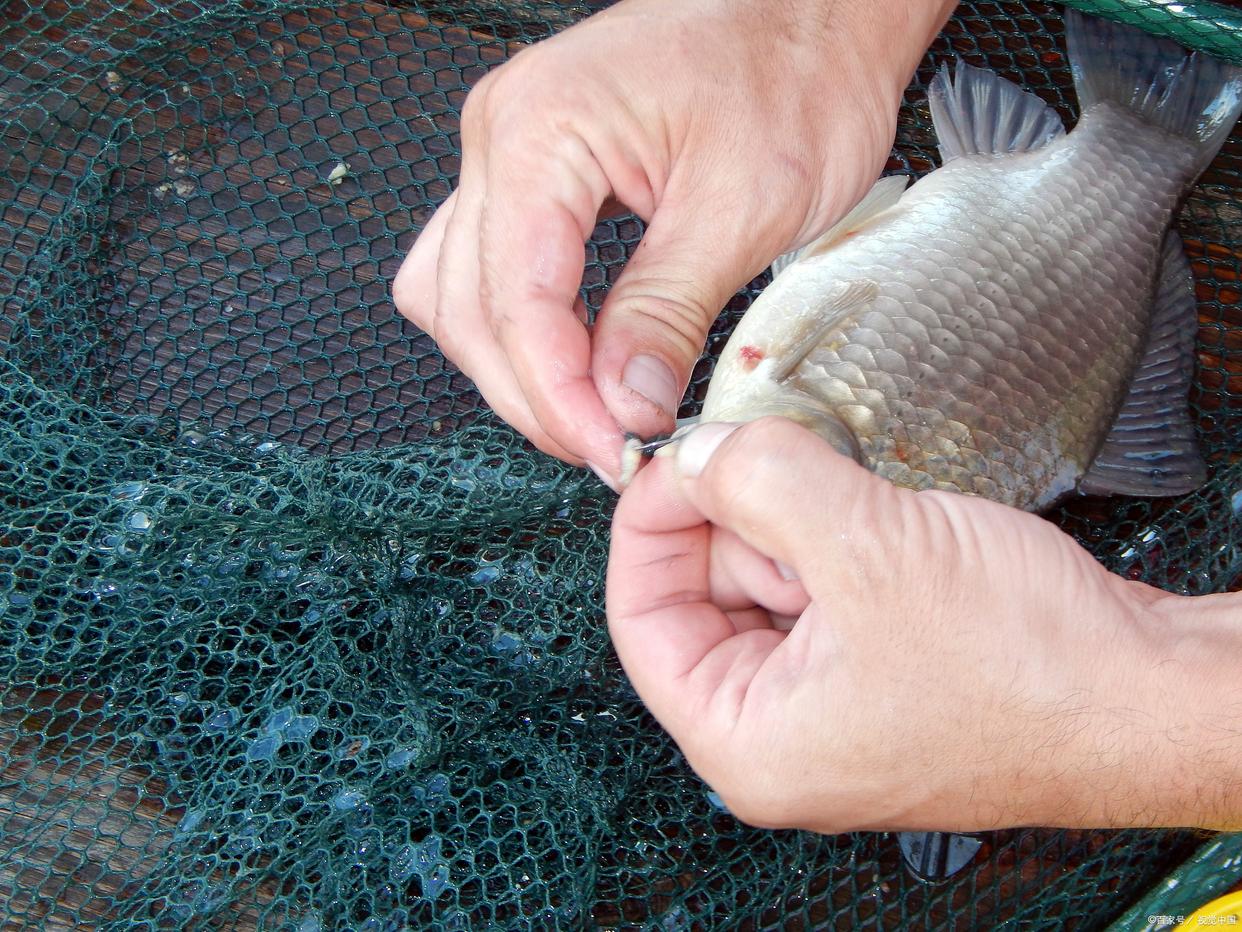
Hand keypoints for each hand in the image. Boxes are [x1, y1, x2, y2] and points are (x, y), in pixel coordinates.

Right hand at [393, 0, 953, 481]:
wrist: (814, 14)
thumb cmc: (793, 71)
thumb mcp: (743, 207)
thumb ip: (667, 311)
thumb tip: (622, 403)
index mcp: (542, 129)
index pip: (515, 298)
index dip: (557, 393)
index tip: (610, 449)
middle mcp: (502, 133)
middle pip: (468, 306)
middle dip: (533, 392)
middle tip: (607, 446)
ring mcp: (508, 149)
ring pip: (458, 293)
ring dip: (514, 366)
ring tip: (588, 413)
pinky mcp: (534, 169)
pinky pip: (486, 266)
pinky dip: (519, 326)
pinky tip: (572, 356)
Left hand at [606, 418, 1241, 831]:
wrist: (1155, 695)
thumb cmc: (1030, 669)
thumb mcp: (867, 549)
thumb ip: (760, 484)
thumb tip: (696, 452)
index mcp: (747, 742)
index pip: (641, 621)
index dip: (648, 525)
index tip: (671, 456)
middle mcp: (780, 736)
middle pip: (701, 596)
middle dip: (737, 519)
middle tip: (777, 458)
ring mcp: (834, 704)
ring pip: (765, 584)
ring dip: (796, 524)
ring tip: (860, 508)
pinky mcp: (882, 669)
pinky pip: (823, 590)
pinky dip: (836, 542)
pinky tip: (883, 524)